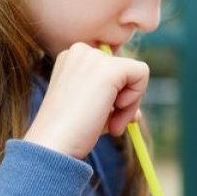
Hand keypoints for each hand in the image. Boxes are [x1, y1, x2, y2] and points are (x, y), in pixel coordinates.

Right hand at [24, 43, 148, 157]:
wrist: (54, 144)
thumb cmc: (69, 132)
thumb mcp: (90, 111)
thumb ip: (111, 104)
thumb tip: (135, 113)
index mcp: (71, 58)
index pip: (110, 70)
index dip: (113, 97)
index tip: (102, 118)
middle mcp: (81, 50)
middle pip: (123, 70)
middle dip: (123, 101)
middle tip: (110, 125)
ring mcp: (94, 57)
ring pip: (134, 73)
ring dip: (129, 104)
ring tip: (110, 124)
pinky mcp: (110, 68)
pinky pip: (142, 73)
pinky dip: (136, 98)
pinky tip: (114, 112)